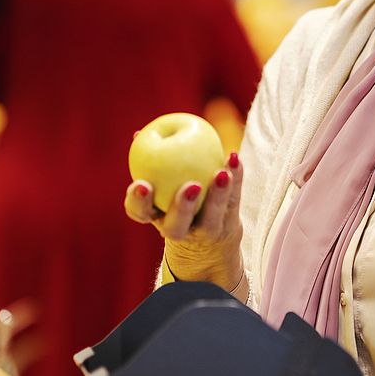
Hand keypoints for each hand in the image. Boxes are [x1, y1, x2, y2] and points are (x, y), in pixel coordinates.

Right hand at [123, 151, 243, 287]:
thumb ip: (150, 163)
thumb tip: (138, 133)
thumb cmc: (176, 204)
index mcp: (155, 217)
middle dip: (181, 207)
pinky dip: (236, 180)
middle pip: (176, 226)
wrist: (208, 242)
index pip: (140, 212)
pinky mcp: (228, 226)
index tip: (142, 183)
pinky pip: (233, 202)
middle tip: (191, 186)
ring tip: (222, 173)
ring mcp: (205, 232)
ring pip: (211, 219)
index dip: (138, 201)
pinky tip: (234, 158)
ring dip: (217, 195)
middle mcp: (178, 230)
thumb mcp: (160, 188)